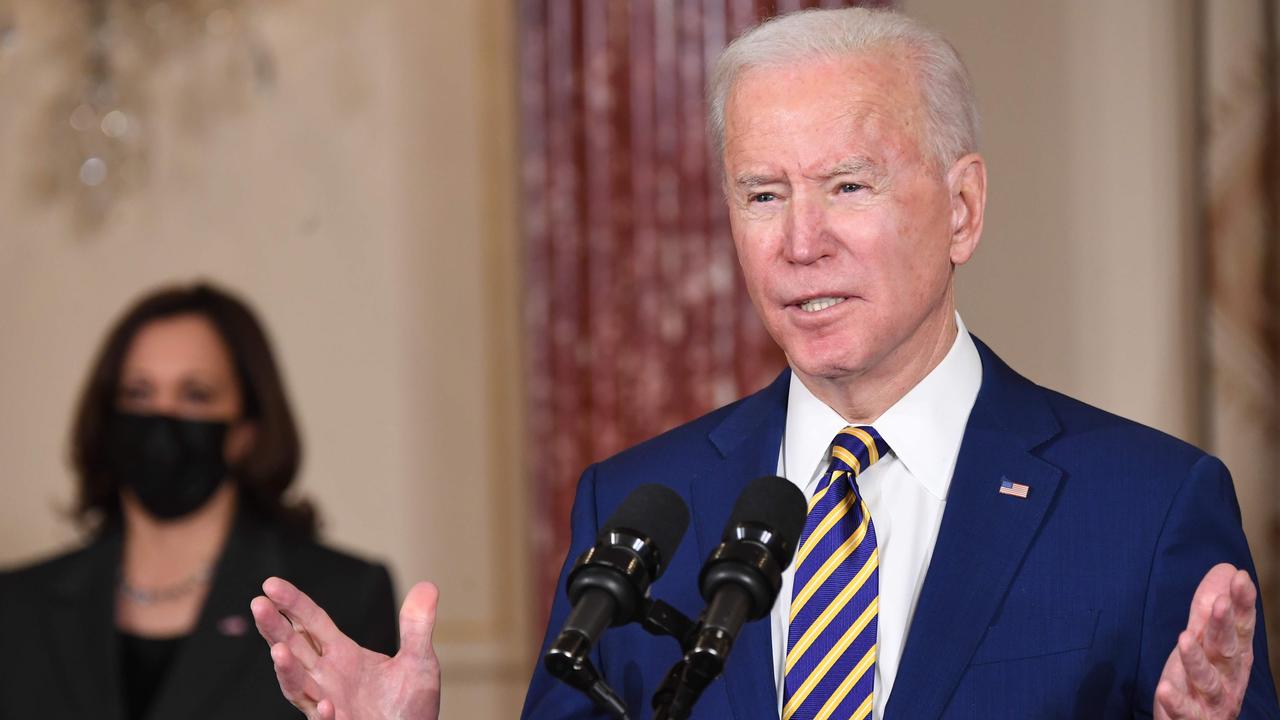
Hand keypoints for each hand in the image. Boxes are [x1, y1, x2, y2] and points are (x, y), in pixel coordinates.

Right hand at [251, 576, 441, 719]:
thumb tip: (427, 586)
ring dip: (287, 670)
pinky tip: (326, 705)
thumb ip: (416, 626)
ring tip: (278, 651)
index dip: (292, 603)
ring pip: (298, 686)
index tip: (270, 584)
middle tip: (258, 604)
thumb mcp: (418, 661)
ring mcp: (327, 705)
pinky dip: (323, 716)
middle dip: (275, 628)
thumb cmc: (409, 706)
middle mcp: (326, 678)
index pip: (311, 622)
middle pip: (293, 648)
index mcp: (341, 655)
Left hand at [1154, 563, 1255, 718]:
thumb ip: (1210, 610)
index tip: (1241, 578)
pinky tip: (1163, 688)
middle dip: (1224, 627)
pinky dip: (1175, 701)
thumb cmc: (1201, 682)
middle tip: (1219, 603)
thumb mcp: (1205, 642)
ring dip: (1196, 660)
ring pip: (1207, 681)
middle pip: (1226, 650)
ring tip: (1183, 638)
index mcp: (1233, 658)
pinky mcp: (1191, 719)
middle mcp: (1227, 679)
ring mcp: (1211, 702)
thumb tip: (1227, 570)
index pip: (1240, 628)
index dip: (1242, 604)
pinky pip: (1184, 712)